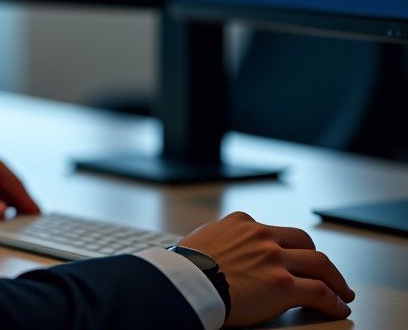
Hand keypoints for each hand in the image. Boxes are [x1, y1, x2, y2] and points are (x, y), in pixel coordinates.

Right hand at [179, 211, 353, 326]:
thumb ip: (224, 239)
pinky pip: (319, 291)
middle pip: (304, 242)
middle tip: (326, 272)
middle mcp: (262, 236)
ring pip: (319, 263)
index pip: (276, 232)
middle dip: (317, 258)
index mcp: (242, 223)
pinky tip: (338, 307)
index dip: (290, 247)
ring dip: (335, 279)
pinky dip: (334, 300)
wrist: (186, 282)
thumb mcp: (205, 239)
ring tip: (342, 292)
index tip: (295, 257)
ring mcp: (274, 259)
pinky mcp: (283, 285)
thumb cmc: (188, 266)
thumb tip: (226, 249)